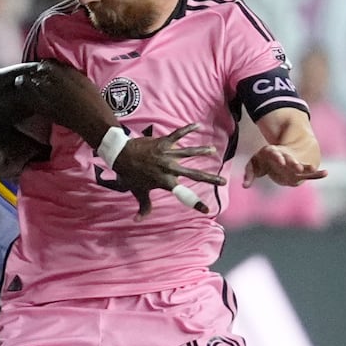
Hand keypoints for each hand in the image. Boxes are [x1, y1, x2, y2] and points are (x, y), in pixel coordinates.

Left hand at [104, 123, 219, 217]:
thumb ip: (143, 207)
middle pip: (194, 174)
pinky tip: (197, 125)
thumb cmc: (130, 175)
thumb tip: (138, 220)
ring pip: (189, 152)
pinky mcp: (164, 142)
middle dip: (210, 179)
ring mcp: (168, 154)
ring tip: (213, 150)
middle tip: (224, 182)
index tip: (207, 210)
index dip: (196, 203)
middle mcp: (170, 169)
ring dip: (202, 151)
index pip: (184, 195)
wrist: (121, 156)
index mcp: (166, 182)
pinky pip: (178, 134)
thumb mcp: (138, 192)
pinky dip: (188, 129)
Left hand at [244, 144, 326, 188]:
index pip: (275, 153)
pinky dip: (317, 173)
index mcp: (273, 152)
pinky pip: (309, 172)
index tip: (281, 160)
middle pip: (289, 158)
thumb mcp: (254, 165)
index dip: (278, 156)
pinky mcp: (299, 170)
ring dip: (306, 167)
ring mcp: (293, 163)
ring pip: (300, 165)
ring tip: (314, 168)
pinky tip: (326, 173)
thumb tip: (245, 186)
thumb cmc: (263, 161)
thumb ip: (249, 174)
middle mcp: (285, 156)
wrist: (276, 156)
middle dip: (293, 162)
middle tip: (297, 166)